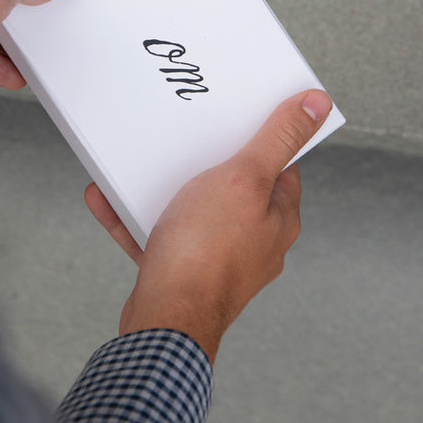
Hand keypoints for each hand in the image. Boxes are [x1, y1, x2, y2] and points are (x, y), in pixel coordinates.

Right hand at [85, 89, 334, 363]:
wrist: (166, 318)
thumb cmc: (207, 255)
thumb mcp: (244, 179)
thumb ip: (278, 140)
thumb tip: (316, 104)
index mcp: (277, 218)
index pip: (279, 167)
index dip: (258, 139)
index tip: (235, 118)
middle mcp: (252, 241)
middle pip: (231, 188)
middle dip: (202, 162)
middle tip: (182, 136)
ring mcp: (215, 258)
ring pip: (187, 211)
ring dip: (159, 187)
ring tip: (135, 164)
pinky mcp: (178, 272)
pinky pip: (152, 234)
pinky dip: (130, 216)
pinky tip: (105, 197)